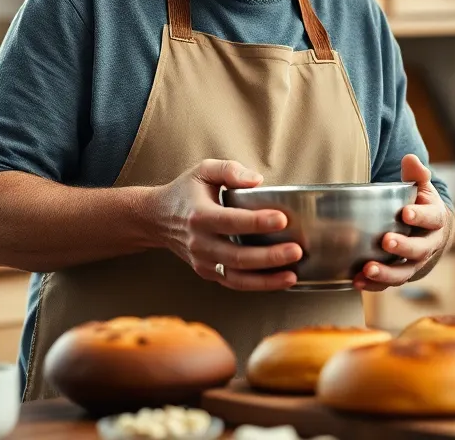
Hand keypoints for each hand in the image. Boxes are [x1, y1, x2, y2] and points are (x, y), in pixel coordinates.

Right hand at [148, 159, 301, 290]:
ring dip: (266, 279)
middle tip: (296, 250)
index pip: (231, 221)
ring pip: (236, 276)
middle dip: (269, 256)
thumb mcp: (203, 170)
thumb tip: (257, 180)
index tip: (282, 219)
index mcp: (199, 215)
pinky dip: (258, 285)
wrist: (157, 219)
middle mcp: (199, 242)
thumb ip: (229, 170)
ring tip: (293, 274)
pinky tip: (281, 280)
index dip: (257, 222)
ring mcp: (202, 261)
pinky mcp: (208, 272)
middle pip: (237, 255)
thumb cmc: (186, 192)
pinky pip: (234, 283)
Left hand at [353, 154, 448, 291]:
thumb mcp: (422, 187)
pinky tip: (357, 281)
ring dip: (386, 273)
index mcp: (435, 220)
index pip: (432, 219)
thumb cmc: (421, 204)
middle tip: (386, 241)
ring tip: (367, 269)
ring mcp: (415, 263)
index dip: (420, 216)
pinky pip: (389, 284)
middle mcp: (428, 244)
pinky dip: (374, 285)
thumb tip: (410, 159)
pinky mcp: (400, 274)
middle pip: (420, 249)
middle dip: (403, 247)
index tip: (406, 212)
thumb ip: (416, 174)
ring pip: (405, 272)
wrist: (429, 232)